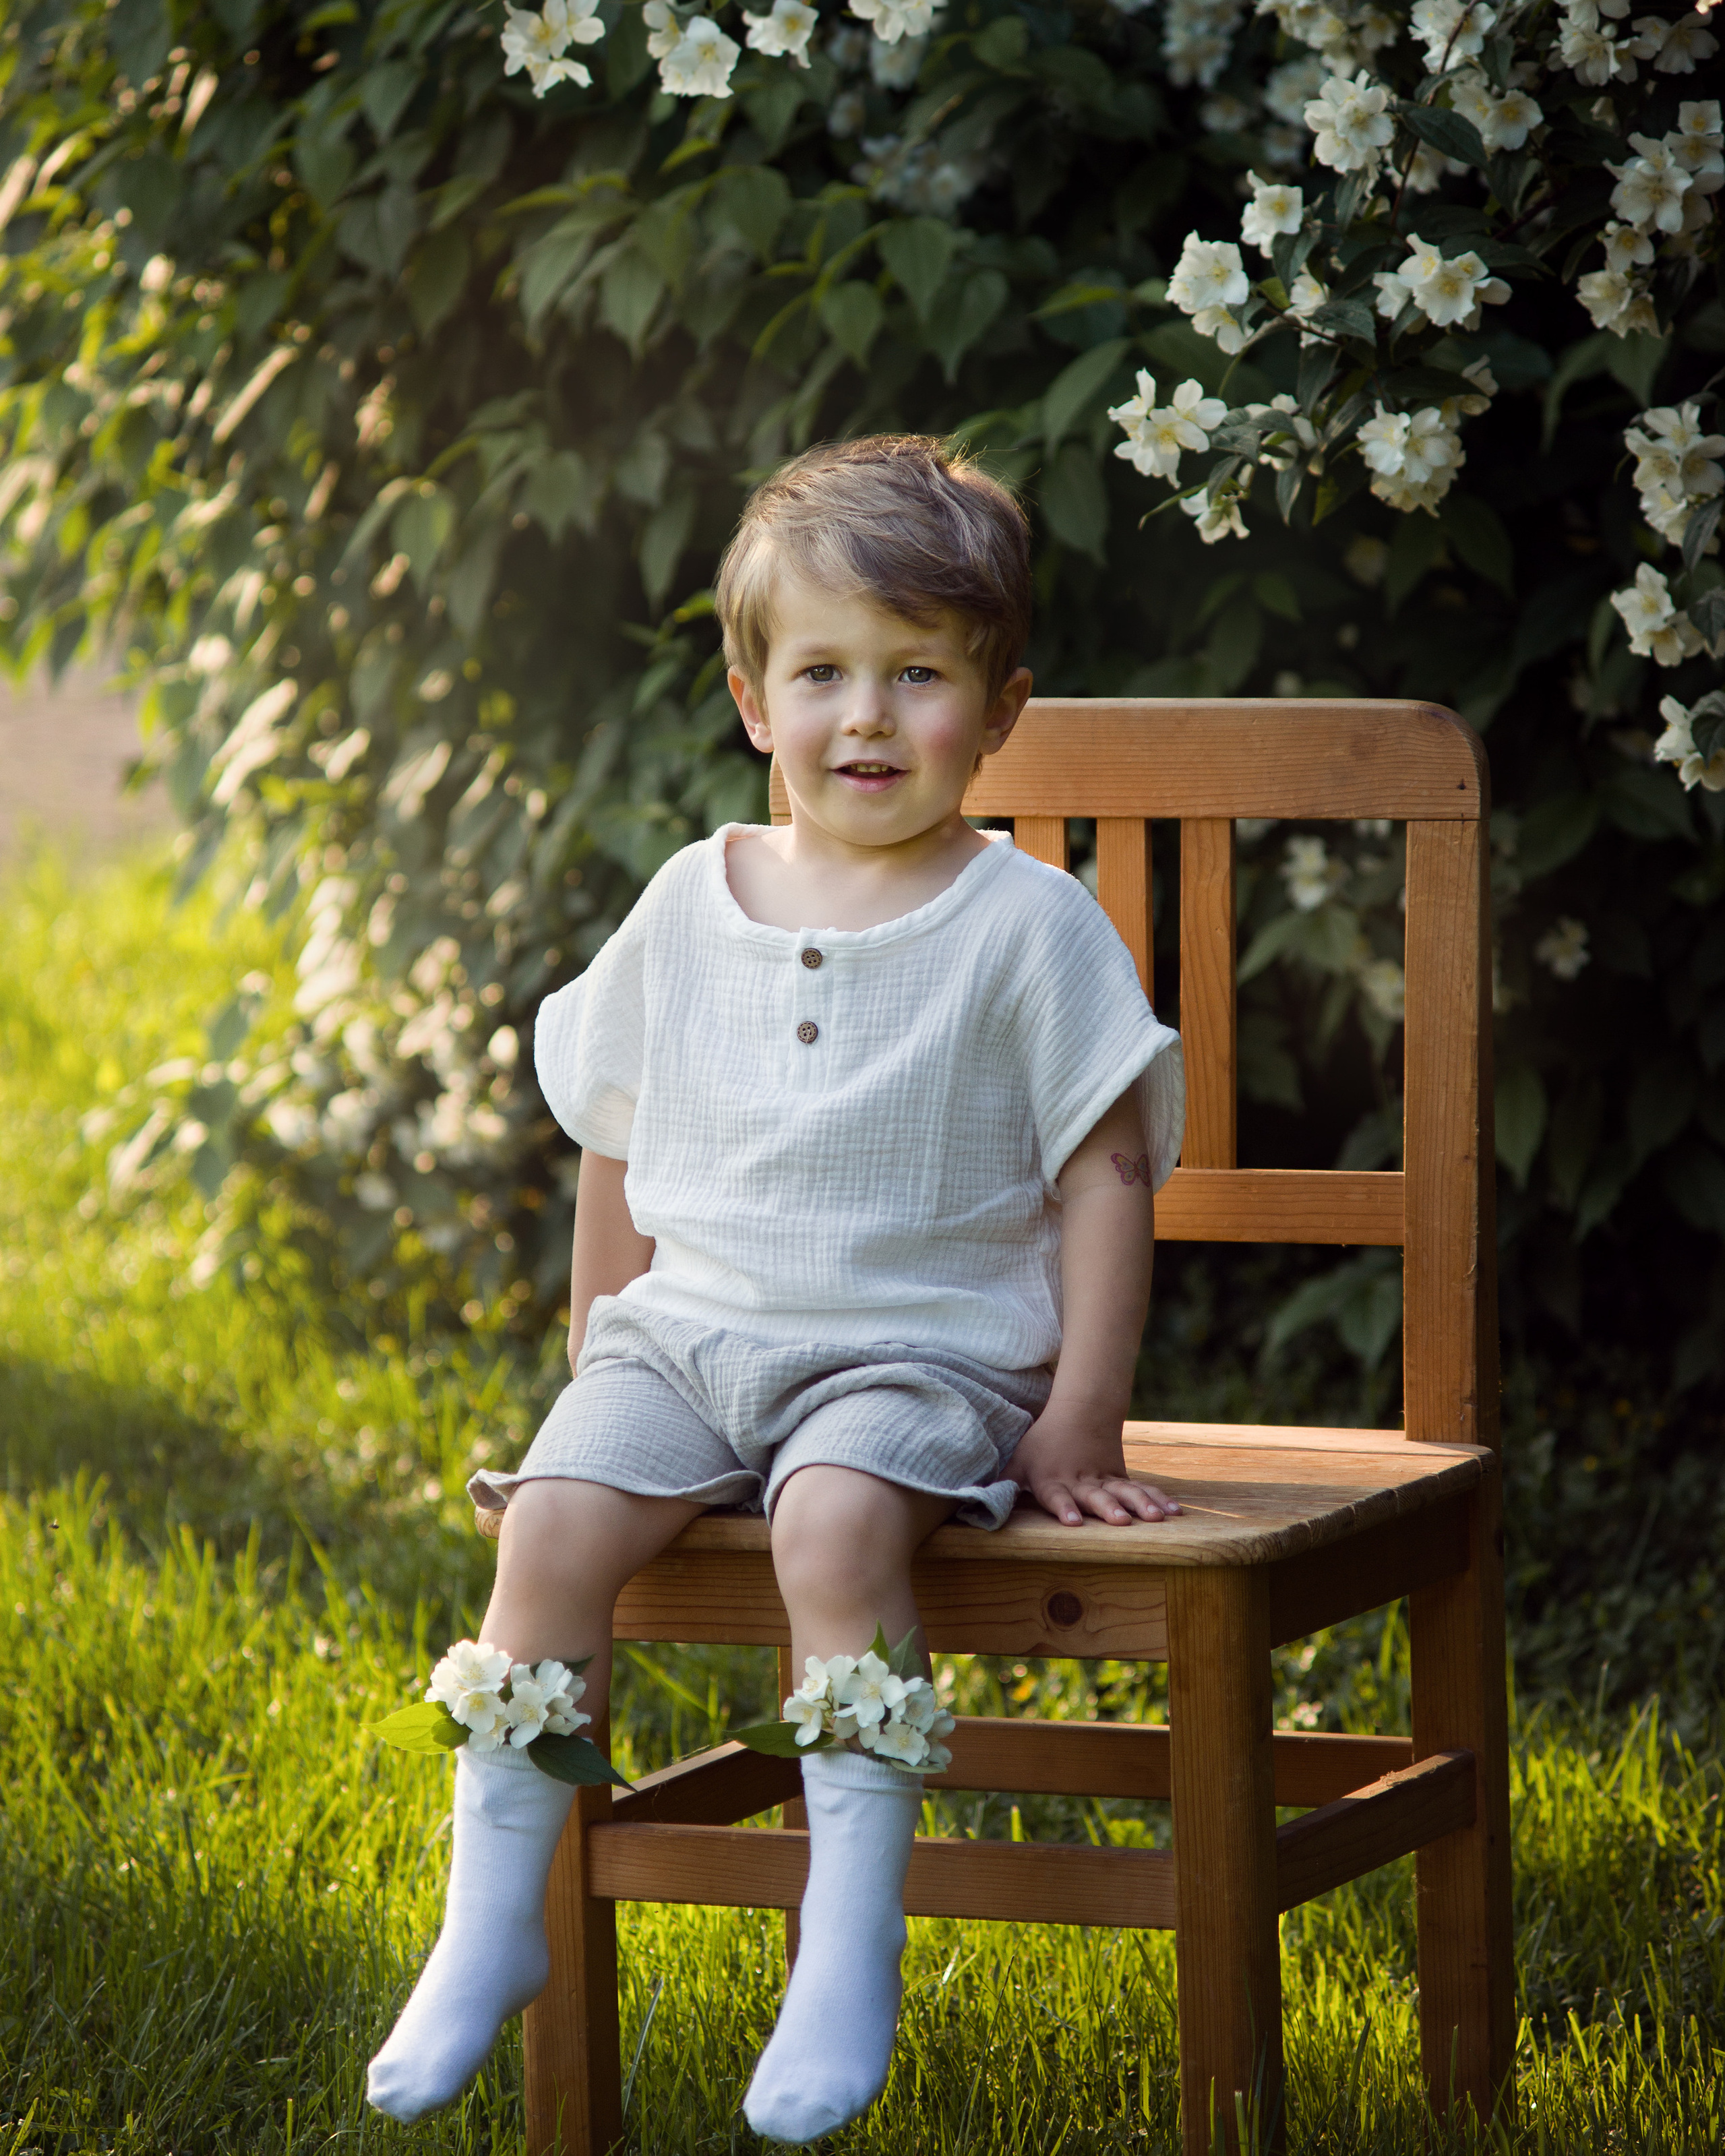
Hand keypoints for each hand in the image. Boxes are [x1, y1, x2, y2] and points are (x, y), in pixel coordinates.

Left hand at [1009, 1410, 1181, 1527]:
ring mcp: (1104, 1480)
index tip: (1071, 1521)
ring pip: (1124, 1492)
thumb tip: (967, 1502)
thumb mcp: (1018, 1461)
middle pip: (1095, 1496)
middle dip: (1108, 1509)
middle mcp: (1080, 1482)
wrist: (1080, 1414)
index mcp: (1053, 1480)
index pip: (1057, 1497)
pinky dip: (1158, 1498)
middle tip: (1120, 1521)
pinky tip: (1175, 1512)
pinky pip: (1142, 1489)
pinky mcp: (1121, 1478)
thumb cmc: (1042, 1444)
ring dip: (1141, 1504)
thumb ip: (1001, 1482)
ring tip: (1158, 1518)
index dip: (1064, 1508)